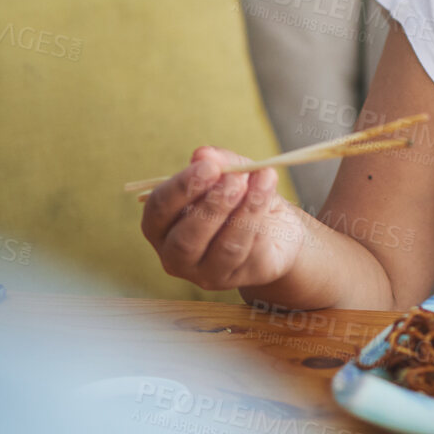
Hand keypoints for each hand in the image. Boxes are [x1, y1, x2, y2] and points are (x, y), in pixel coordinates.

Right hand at [139, 146, 305, 291]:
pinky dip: (261, 220)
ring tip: (261, 182)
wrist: (274, 229)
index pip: (159, 209)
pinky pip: (250, 253)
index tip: (209, 167)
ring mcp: (205, 273)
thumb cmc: (240, 198)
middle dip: (212, 205)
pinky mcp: (237, 279)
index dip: (181, 187)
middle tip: (235, 178)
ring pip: (223, 249)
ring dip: (244, 212)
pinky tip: (269, 195)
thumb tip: (204, 154)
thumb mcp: (231, 173)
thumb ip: (218, 162)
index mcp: (161, 225)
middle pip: (186, 239)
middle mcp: (175, 255)